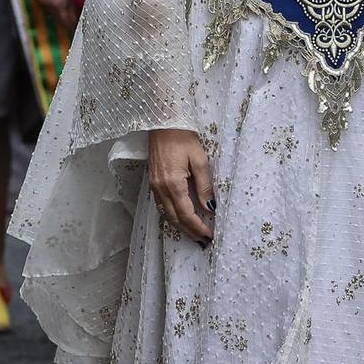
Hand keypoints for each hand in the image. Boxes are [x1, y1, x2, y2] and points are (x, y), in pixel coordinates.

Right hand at [147, 128, 213, 242]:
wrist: (163, 122)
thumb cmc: (183, 137)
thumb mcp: (199, 159)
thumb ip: (205, 185)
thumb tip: (210, 207)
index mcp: (173, 184)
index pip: (187, 214)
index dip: (198, 227)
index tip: (209, 236)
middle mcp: (161, 189)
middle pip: (175, 219)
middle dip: (189, 232)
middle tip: (203, 241)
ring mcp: (154, 186)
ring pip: (166, 215)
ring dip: (180, 227)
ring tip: (193, 234)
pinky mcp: (152, 182)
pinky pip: (161, 206)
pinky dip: (171, 216)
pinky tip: (180, 218)